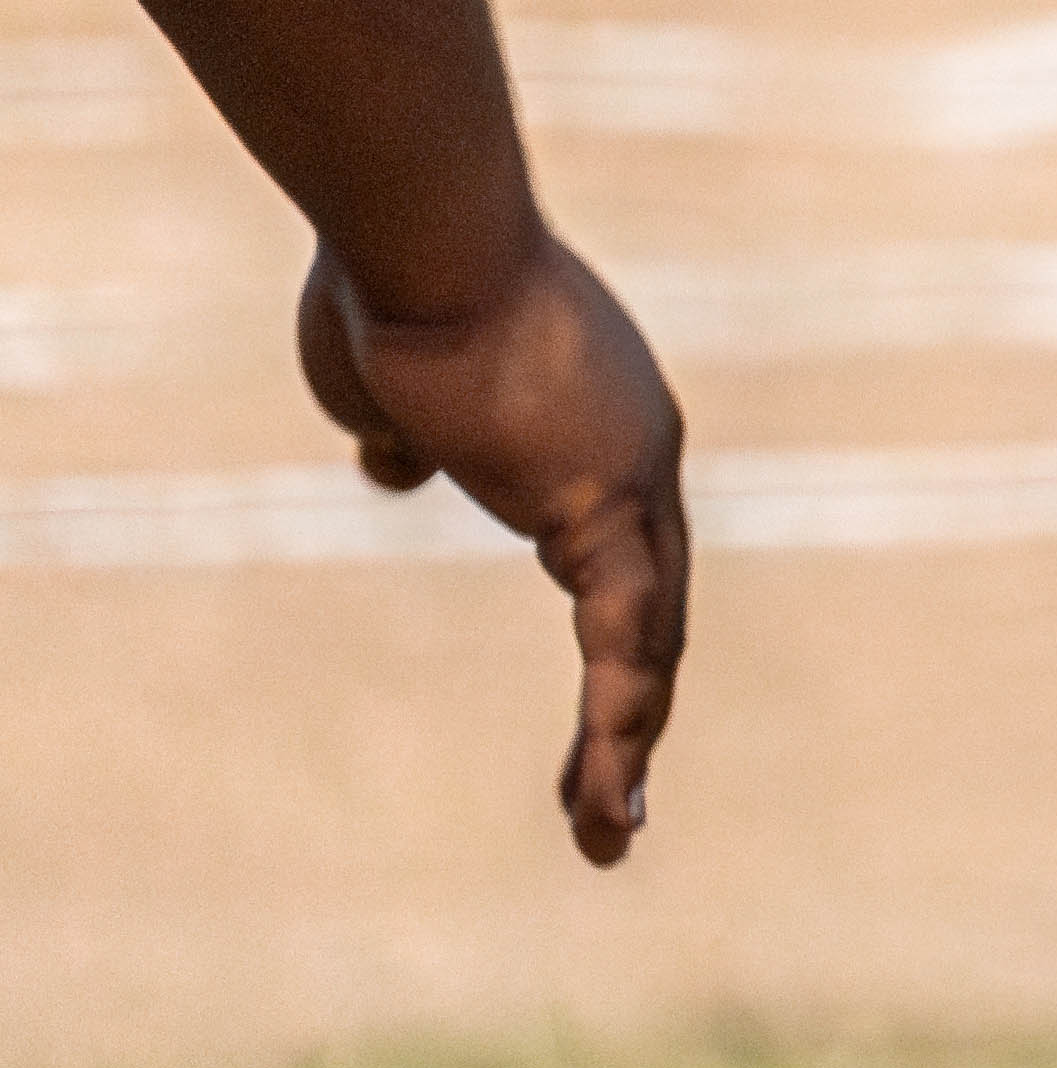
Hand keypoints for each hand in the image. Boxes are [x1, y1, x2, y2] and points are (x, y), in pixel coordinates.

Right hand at [295, 224, 687, 864]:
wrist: (418, 231)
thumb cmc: (395, 288)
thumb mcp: (395, 385)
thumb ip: (413, 432)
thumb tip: (400, 463)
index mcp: (595, 435)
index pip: (620, 563)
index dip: (614, 643)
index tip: (599, 716)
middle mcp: (637, 458)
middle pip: (650, 612)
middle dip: (632, 711)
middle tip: (614, 806)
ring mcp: (633, 477)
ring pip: (650, 640)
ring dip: (629, 744)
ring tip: (608, 836)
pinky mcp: (605, 498)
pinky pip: (628, 633)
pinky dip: (624, 718)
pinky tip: (615, 790)